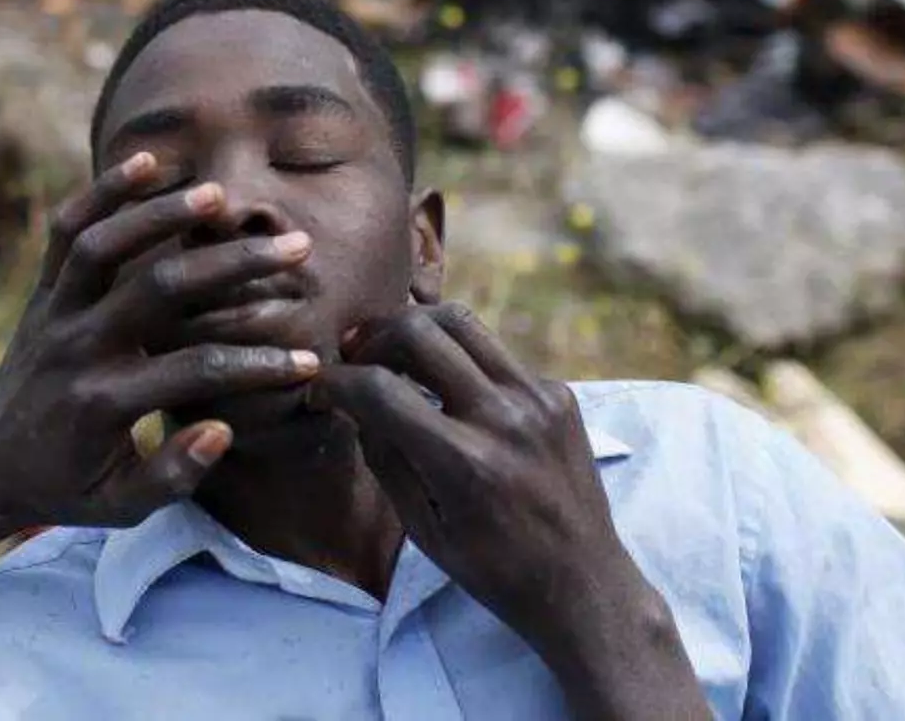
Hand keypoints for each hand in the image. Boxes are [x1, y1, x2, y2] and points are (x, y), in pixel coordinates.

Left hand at [0, 151, 321, 604]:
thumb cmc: (67, 488)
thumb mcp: (119, 507)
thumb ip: (173, 475)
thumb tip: (223, 428)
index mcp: (104, 402)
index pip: (196, 371)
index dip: (258, 367)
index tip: (309, 361)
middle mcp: (77, 347)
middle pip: (160, 288)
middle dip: (232, 265)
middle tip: (295, 247)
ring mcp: (55, 312)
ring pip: (104, 244)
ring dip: (160, 213)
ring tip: (219, 195)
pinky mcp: (42, 292)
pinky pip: (65, 231)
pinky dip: (101, 193)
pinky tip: (149, 162)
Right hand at [310, 303, 708, 720]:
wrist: (582, 582)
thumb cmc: (494, 570)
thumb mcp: (423, 529)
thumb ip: (386, 458)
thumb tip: (354, 400)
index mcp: (465, 462)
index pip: (380, 389)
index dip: (337, 381)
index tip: (322, 387)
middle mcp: (504, 417)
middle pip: (420, 330)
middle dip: (373, 336)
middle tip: (355, 357)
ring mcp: (539, 397)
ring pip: (462, 323)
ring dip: (416, 330)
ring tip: (393, 352)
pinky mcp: (558, 393)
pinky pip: (495, 355)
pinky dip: (459, 361)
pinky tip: (449, 389)